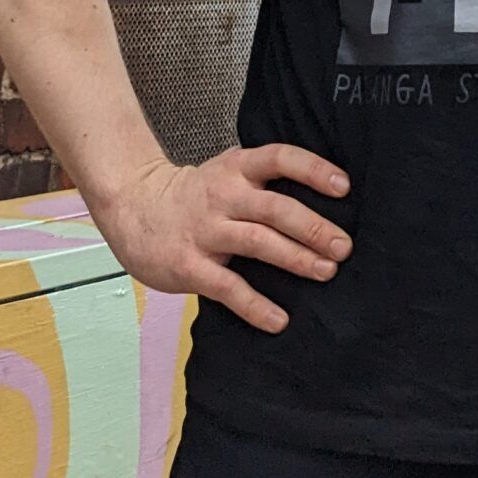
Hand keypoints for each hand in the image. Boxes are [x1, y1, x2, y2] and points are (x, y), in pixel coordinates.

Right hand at [95, 143, 352, 333]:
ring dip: (296, 258)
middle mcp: (223, 195)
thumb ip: (264, 181)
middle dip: (313, 227)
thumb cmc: (195, 194)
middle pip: (275, 208)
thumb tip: (324, 200)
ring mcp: (205, 230)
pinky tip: (279, 319)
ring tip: (325, 271)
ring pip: (258, 242)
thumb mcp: (228, 171)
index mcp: (237, 168)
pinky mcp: (189, 265)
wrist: (132, 206)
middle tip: (344, 247)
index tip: (344, 187)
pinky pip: (227, 287)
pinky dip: (255, 305)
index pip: (281, 158)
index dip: (314, 170)